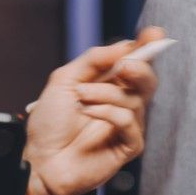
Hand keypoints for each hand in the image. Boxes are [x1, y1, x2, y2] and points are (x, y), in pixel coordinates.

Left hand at [23, 27, 164, 194]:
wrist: (41, 160)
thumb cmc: (50, 125)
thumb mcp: (64, 80)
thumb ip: (93, 60)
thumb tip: (123, 46)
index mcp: (108, 85)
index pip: (134, 62)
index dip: (147, 47)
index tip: (154, 33)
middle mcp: (120, 103)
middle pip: (146, 79)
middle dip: (139, 67)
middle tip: (124, 66)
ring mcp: (126, 126)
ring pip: (134, 99)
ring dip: (105, 93)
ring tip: (82, 98)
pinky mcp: (128, 146)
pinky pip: (129, 121)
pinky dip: (109, 113)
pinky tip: (90, 114)